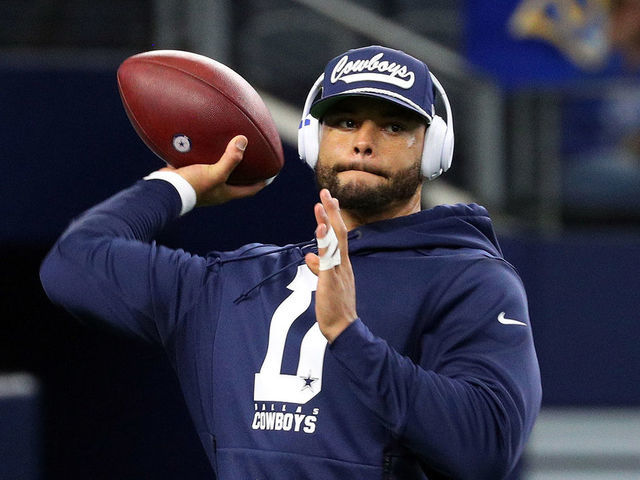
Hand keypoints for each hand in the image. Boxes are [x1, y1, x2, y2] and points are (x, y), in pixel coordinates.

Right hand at [159, 135, 266, 206]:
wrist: (165, 190)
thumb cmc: (193, 186)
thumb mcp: (215, 173)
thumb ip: (230, 159)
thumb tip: (243, 141)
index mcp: (226, 193)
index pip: (250, 190)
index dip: (262, 183)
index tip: (272, 175)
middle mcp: (216, 190)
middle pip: (236, 181)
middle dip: (245, 172)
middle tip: (253, 158)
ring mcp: (202, 183)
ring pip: (218, 171)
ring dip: (224, 161)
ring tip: (230, 146)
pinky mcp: (189, 175)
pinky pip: (201, 164)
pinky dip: (205, 155)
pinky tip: (205, 142)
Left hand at [305, 189, 356, 342]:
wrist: (343, 328)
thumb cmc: (335, 307)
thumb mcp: (326, 283)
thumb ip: (319, 267)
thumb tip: (309, 255)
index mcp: (342, 263)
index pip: (339, 236)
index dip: (334, 218)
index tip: (329, 201)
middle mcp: (343, 263)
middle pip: (339, 232)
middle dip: (332, 211)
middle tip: (326, 192)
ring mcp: (338, 270)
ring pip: (335, 241)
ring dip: (328, 220)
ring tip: (321, 203)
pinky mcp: (331, 278)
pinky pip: (328, 257)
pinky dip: (325, 241)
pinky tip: (320, 227)